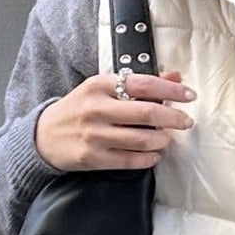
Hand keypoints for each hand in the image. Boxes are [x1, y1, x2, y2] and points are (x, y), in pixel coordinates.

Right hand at [34, 70, 195, 171]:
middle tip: (186, 121)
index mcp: (100, 85)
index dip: (172, 89)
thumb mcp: (103, 88)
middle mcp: (97, 108)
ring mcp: (95, 135)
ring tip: (166, 138)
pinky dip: (149, 158)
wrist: (44, 135)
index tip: (190, 95)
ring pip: (142, 139)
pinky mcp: (94, 158)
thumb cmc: (80, 109)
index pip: (144, 84)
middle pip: (147, 112)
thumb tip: (175, 75)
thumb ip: (139, 82)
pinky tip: (154, 155)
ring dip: (162, 140)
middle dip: (174, 117)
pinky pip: (131, 160)